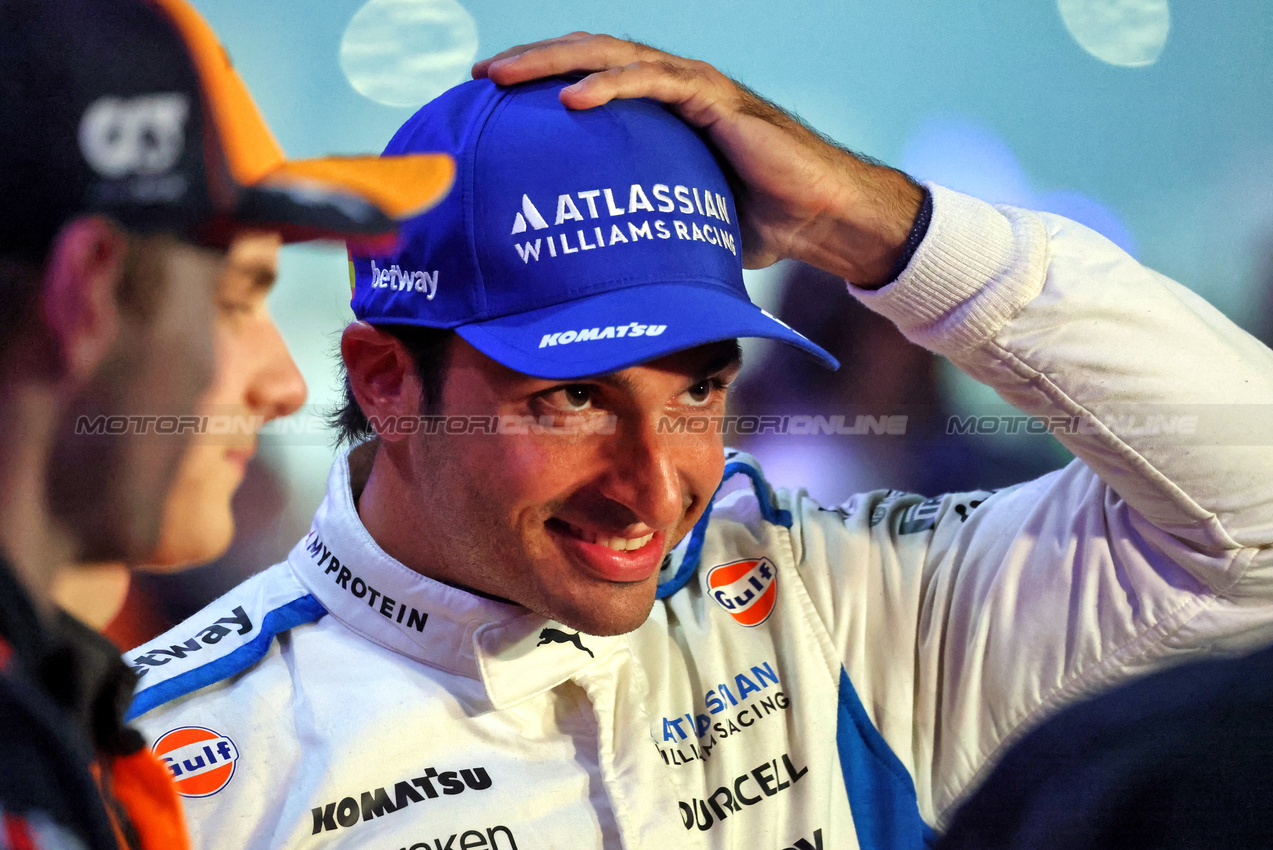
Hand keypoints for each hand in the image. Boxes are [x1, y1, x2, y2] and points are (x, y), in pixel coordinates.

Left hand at [474, 33, 922, 287]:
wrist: (817, 216)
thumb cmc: (753, 222)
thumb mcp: (680, 221)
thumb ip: (640, 225)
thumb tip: (592, 274)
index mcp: (659, 109)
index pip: (590, 78)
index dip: (540, 79)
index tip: (492, 97)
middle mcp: (672, 87)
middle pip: (589, 56)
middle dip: (532, 61)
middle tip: (481, 76)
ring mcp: (693, 86)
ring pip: (612, 56)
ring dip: (553, 62)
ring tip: (505, 76)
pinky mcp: (715, 99)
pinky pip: (655, 83)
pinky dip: (610, 87)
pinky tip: (571, 100)